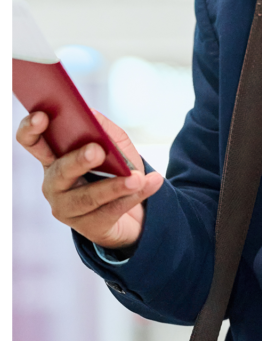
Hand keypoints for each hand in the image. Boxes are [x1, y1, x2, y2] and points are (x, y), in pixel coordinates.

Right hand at [15, 109, 163, 249]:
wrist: (135, 213)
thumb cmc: (118, 172)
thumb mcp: (116, 147)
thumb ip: (105, 129)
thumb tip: (92, 113)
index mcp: (55, 158)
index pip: (33, 142)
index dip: (31, 129)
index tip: (42, 116)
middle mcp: (54, 184)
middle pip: (60, 172)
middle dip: (78, 160)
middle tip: (97, 150)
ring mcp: (68, 209)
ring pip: (88, 197)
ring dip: (114, 186)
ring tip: (137, 178)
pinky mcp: (89, 228)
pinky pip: (111, 211)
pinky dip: (133, 196)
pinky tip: (150, 183)